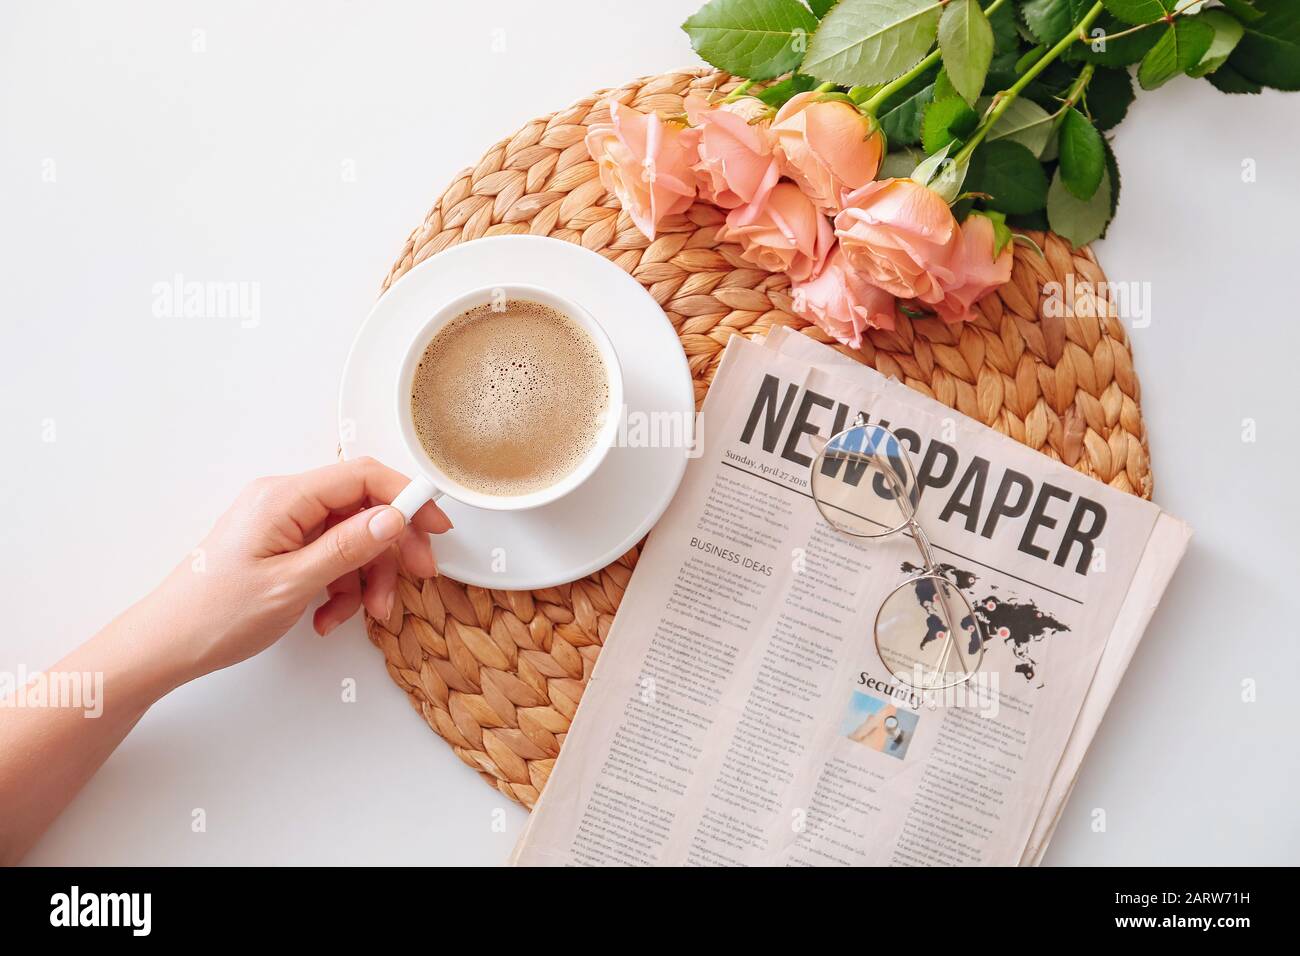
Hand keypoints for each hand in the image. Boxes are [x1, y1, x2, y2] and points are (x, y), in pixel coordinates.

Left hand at [150, 457, 450, 685]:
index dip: (406, 496)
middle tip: (414, 578)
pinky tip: (329, 615)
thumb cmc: (214, 615)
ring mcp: (282, 523)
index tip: (434, 525)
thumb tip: (393, 518)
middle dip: (391, 547)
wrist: (164, 645)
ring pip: (351, 537)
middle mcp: (284, 501)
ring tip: (365, 614)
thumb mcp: (292, 584)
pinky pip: (330, 555)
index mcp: (284, 497)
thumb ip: (347, 547)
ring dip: (367, 576)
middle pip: (362, 508)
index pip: (362, 476)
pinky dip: (341, 586)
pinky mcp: (281, 546)